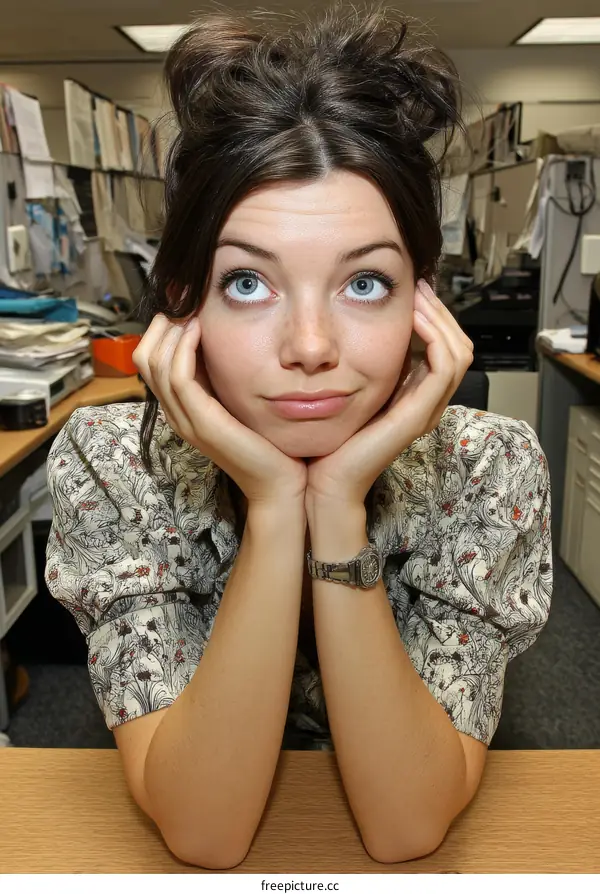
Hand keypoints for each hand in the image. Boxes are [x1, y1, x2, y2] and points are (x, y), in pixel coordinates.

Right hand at [133, 314, 307, 506]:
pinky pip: (178, 377)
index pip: (151, 360)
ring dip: (171, 331)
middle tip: (186, 302)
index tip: (187, 304)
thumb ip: (225, 376)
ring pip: (155, 364)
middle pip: (144, 358)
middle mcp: (176, 413)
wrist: (280, 484)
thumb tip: (221, 338)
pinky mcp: (201, 423)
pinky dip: (183, 348)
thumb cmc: (268, 443)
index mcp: (182, 408)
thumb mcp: (239, 400)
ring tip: (193, 311)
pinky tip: (199, 329)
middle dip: (162, 324)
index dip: (163, 328)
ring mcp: (184, 420)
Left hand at [305, 280, 473, 509]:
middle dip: (441, 310)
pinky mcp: (419, 415)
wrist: (326, 481)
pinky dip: (436, 336)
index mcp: (416, 396)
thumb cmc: (332, 439)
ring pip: (459, 352)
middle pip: (459, 344)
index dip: (435, 315)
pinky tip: (414, 318)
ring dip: (441, 318)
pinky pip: (445, 366)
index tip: (412, 290)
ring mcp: (427, 410)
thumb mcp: (352, 389)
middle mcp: (428, 402)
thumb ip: (366, 364)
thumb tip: (362, 325)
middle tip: (418, 285)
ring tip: (418, 296)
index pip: (445, 346)